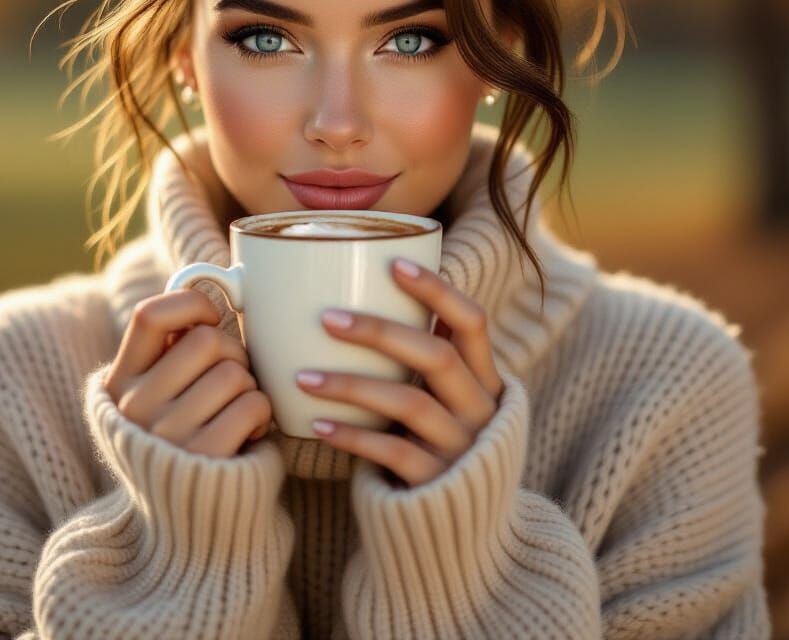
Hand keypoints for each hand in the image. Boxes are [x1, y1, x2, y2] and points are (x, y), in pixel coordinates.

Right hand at [104, 290, 273, 457]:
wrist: (187, 519)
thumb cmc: (184, 435)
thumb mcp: (157, 394)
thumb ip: (171, 349)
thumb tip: (213, 279)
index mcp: (120, 382)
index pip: (150, 315)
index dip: (190, 304)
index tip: (210, 320)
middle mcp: (135, 407)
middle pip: (206, 340)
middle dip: (234, 352)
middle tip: (232, 377)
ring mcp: (167, 436)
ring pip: (234, 372)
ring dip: (249, 387)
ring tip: (236, 409)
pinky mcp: (204, 459)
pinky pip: (252, 405)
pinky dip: (261, 414)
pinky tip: (248, 431)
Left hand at [295, 258, 504, 487]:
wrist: (460, 524)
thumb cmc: (437, 439)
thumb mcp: (447, 397)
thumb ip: (427, 356)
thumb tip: (370, 290)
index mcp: (486, 379)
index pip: (473, 322)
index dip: (438, 290)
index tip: (394, 264)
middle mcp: (480, 410)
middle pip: (437, 357)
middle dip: (381, 332)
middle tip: (327, 318)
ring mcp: (461, 449)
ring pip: (408, 404)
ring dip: (351, 386)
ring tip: (302, 377)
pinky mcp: (436, 483)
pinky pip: (391, 453)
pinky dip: (352, 437)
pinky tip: (316, 425)